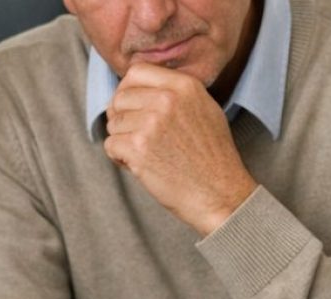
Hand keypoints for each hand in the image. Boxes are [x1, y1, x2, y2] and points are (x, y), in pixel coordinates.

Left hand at [104, 63, 257, 235]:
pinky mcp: (138, 148)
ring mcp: (151, 123)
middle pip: (120, 98)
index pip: (136, 72)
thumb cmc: (212, 158)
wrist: (220, 194)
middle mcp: (167, 99)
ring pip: (113, 123)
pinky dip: (120, 159)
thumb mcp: (205, 110)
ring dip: (123, 141)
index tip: (131, 108)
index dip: (127, 90)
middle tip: (138, 138)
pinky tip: (141, 167)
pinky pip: (110, 145)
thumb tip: (141, 87)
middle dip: (122, 118)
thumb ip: (176, 93)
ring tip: (147, 155)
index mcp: (184, 86)